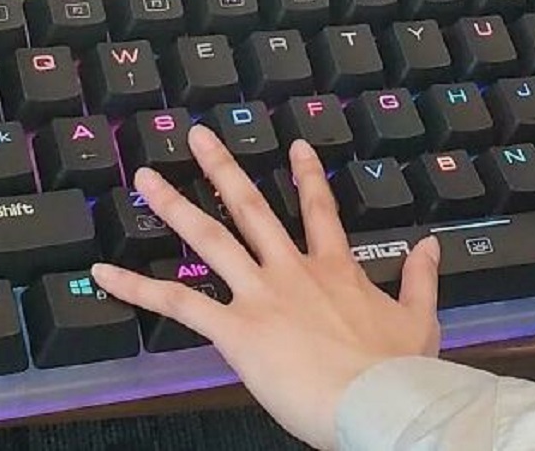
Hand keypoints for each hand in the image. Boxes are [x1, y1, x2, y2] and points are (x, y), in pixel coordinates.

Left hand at [91, 126, 441, 450]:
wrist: (380, 399)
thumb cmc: (399, 369)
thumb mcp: (420, 319)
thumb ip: (421, 278)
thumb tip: (431, 245)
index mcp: (335, 269)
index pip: (319, 210)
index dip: (307, 175)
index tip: (295, 145)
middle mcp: (292, 270)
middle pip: (252, 207)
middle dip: (222, 168)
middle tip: (196, 136)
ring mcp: (261, 295)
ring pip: (210, 238)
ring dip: (174, 206)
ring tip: (144, 178)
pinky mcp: (236, 330)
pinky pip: (178, 304)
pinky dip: (137, 287)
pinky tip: (103, 274)